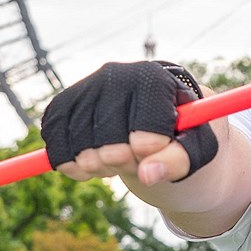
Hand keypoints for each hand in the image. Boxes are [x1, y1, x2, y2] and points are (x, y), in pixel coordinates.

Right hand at [40, 61, 217, 186]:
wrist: (151, 112)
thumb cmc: (181, 130)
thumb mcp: (194, 147)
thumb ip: (179, 161)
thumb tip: (147, 175)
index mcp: (154, 79)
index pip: (146, 138)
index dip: (151, 156)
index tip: (157, 148)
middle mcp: (115, 74)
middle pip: (110, 147)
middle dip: (125, 165)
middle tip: (136, 157)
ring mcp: (85, 86)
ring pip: (80, 150)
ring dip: (99, 167)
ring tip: (118, 157)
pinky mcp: (62, 103)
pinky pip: (55, 145)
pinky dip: (71, 164)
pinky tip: (91, 160)